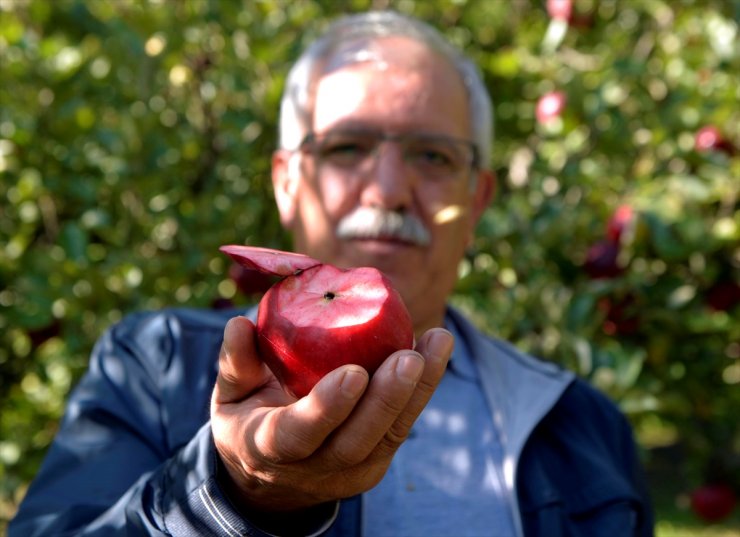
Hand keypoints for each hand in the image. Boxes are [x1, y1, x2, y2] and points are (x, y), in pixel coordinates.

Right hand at [210, 316, 452, 513]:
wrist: (271, 477)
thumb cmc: (248, 421)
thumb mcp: (229, 396)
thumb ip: (235, 362)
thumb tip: (240, 323)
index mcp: (269, 449)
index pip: (299, 434)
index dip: (327, 407)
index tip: (354, 372)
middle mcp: (314, 469)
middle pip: (356, 441)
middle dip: (386, 399)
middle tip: (409, 357)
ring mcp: (350, 471)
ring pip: (389, 435)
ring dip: (417, 390)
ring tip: (438, 342)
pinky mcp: (375, 462)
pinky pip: (401, 426)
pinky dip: (421, 390)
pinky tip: (435, 350)